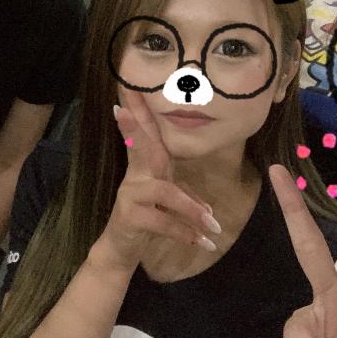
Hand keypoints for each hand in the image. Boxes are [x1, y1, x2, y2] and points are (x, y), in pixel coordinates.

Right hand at [91, 90, 219, 275]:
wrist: (123, 248)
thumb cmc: (147, 218)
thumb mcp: (169, 204)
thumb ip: (187, 199)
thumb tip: (210, 210)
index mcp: (147, 166)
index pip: (145, 135)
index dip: (138, 112)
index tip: (129, 88)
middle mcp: (136, 175)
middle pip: (139, 147)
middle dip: (133, 127)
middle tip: (122, 110)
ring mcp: (130, 194)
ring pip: (165, 192)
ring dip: (193, 211)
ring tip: (214, 227)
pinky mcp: (130, 216)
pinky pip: (163, 222)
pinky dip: (186, 233)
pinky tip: (203, 243)